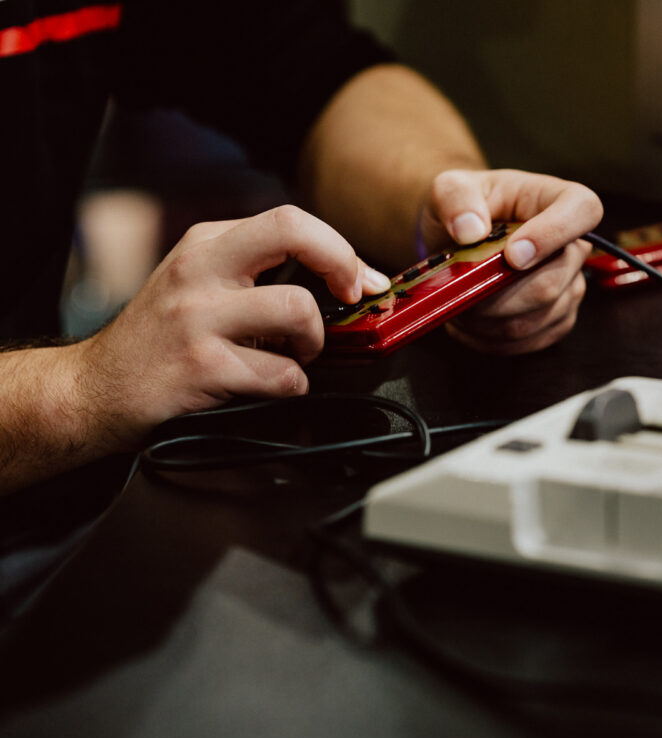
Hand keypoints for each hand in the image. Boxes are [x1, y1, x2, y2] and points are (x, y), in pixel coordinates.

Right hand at [75, 205, 390, 448]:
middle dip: (342, 265)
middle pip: (294, 234)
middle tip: (348, 299)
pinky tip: (272, 385)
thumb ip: (254, 271)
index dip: (339, 248)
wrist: (95, 389)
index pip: (290, 220)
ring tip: (296, 355)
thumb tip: (336, 276)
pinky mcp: (201, 367)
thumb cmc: (158, 339)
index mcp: (206, 244)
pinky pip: (282, 374)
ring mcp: (198, 318)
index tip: (360, 277)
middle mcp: (200, 271)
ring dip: (314, 342)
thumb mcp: (197, 282)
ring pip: (298, 310)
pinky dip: (292, 385)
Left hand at [419, 169, 602, 354]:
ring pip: (536, 318)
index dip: (552, 235)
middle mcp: (572, 246)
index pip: (583, 210)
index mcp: (557, 200)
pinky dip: (491, 338)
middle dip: (498, 294)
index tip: (511, 255)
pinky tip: (471, 321)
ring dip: (489, 319)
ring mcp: (569, 286)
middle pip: (551, 283)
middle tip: (462, 288)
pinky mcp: (556, 319)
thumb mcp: (449, 187)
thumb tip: (470, 230)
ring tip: (461, 302)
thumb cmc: (465, 208)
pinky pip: (529, 340)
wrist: (459, 238)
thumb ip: (456, 198)